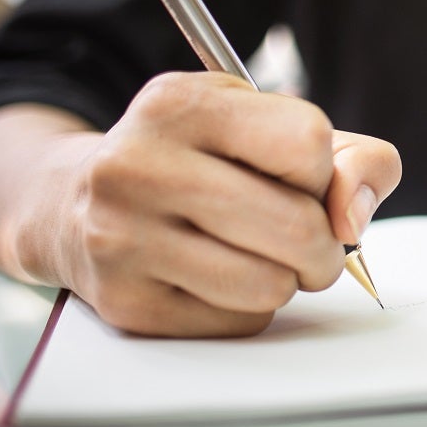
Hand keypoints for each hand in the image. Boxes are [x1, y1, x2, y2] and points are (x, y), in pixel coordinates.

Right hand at [0, 72, 400, 336]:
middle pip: (296, 225)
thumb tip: (355, 216)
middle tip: (311, 243)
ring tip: (263, 257)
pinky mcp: (125, 302)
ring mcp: (122, 237)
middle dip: (324, 245)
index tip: (300, 178)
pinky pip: (238, 322)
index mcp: (181, 105)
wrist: (71, 203)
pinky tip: (218, 277)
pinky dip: (249, 307)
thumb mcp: (265, 127)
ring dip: (287, 280)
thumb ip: (350, 157)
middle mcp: (138, 165)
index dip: (322, 172)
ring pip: (271, 285)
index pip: (306, 144)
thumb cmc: (197, 161)